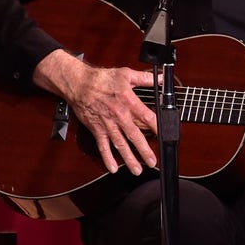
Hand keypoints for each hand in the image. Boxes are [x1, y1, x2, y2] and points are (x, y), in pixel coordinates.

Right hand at [33, 50, 156, 175]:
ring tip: (137, 170)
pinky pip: (103, 146)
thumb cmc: (102, 78)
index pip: (146, 116)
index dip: (156, 126)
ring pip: (120, 144)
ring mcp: (108, 124)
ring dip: (129, 158)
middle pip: (134, 135)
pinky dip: (107, 158)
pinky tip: (114, 168)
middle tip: (152, 162)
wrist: (79, 84)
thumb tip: (161, 78)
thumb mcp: (126, 74)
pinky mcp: (97, 129)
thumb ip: (146, 78)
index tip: (164, 135)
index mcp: (128, 101)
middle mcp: (119, 115)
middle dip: (144, 150)